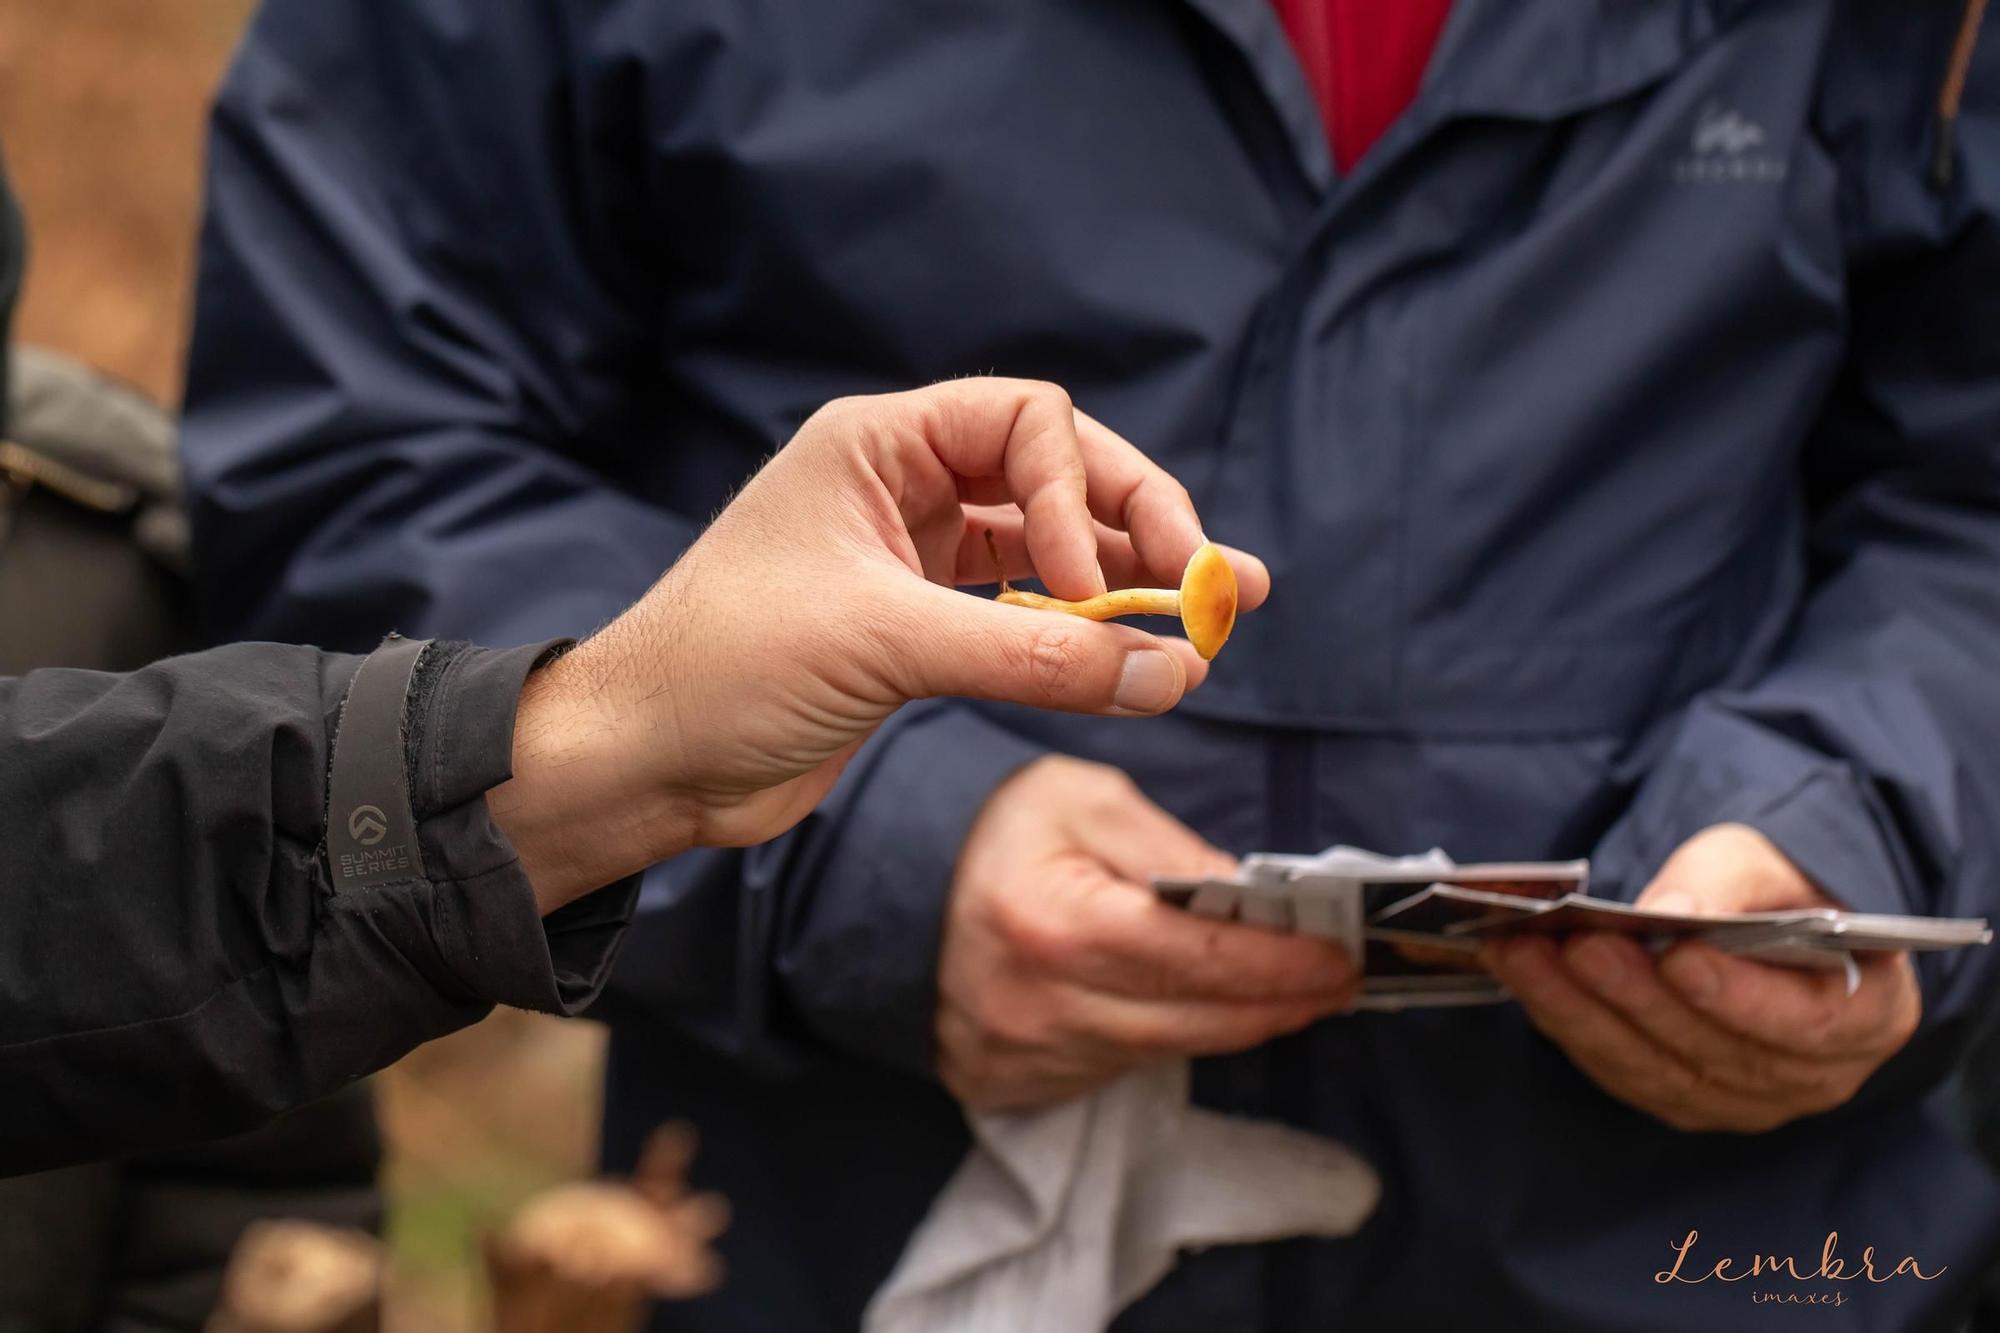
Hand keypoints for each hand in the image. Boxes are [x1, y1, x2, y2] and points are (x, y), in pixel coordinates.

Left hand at [491, 378, 1267, 908]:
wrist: (642, 763)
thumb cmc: (722, 671)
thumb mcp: (885, 645)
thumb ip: (1034, 659)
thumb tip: (1169, 672)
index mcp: (878, 445)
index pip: (1026, 421)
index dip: (1081, 493)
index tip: (1086, 586)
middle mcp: (905, 488)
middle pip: (1059, 478)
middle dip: (1138, 528)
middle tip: (1216, 581)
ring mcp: (918, 561)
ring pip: (1053, 551)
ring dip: (1130, 583)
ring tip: (1219, 613)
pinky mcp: (924, 633)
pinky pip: (1029, 620)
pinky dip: (1085, 638)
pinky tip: (1143, 658)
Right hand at [936, 755, 1357, 1110]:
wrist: (884, 881)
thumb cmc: (994, 828)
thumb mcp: (1083, 800)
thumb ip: (1171, 851)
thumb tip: (1256, 903)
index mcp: (1055, 925)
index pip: (1202, 961)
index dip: (1284, 964)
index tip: (1341, 956)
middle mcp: (1038, 1007)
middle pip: (1196, 1022)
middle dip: (1280, 1001)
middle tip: (1337, 979)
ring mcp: (1022, 1058)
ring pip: (1163, 1052)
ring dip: (1232, 1024)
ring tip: (1284, 990)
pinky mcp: (1011, 1085)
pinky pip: (1116, 1070)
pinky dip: (1166, 1037)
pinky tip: (1198, 1008)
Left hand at [1484, 823, 1920, 1132]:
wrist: (1759, 916)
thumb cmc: (1775, 889)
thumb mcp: (1765, 862)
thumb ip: (1725, 884)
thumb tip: (1666, 915)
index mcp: (1867, 1015)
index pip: (1808, 1024)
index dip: (1740, 997)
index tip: (1679, 957)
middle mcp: (1812, 1076)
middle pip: (1714, 1051)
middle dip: (1634, 995)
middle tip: (1575, 944)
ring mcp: (1742, 1099)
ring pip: (1652, 1068)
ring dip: (1579, 1010)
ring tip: (1523, 953)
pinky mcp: (1678, 1096)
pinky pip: (1616, 1070)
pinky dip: (1564, 1021)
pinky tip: (1521, 973)